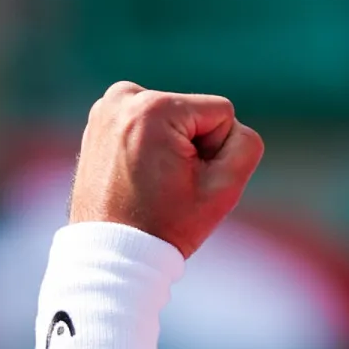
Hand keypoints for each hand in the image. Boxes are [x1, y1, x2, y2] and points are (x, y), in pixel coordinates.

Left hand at [69, 82, 264, 256]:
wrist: (112, 250)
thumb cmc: (166, 224)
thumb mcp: (225, 188)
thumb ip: (247, 144)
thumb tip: (230, 126)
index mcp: (153, 107)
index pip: (222, 114)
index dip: (215, 152)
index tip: (184, 182)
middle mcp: (124, 97)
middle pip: (195, 113)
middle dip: (191, 148)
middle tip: (166, 185)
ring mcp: (107, 107)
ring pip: (174, 118)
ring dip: (172, 146)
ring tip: (150, 180)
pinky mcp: (100, 119)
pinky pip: (150, 123)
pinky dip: (151, 145)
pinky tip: (136, 173)